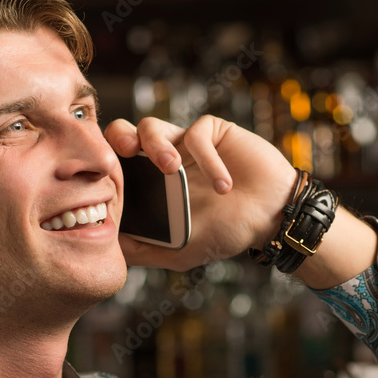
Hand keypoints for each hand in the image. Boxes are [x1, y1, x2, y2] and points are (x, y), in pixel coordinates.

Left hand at [104, 115, 296, 270]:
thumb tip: (109, 249)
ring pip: (152, 126)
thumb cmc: (229, 233)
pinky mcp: (212, 132)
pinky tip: (223, 185)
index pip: (116, 164)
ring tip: (173, 169)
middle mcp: (163, 159)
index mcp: (150, 184)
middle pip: (124, 132)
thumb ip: (145, 252)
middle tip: (125, 154)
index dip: (106, 166)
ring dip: (157, 146)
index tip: (109, 182)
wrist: (271, 219)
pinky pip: (196, 133)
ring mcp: (185, 143)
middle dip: (118, 138)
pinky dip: (206, 159)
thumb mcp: (180, 251)